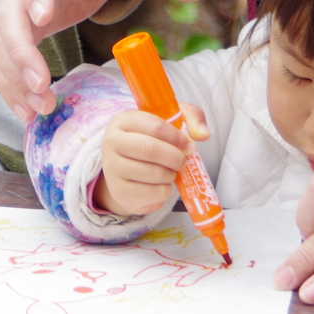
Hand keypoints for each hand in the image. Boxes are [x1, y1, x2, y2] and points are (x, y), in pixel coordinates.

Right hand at [0, 0, 206, 118]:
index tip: (44, 20)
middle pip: (10, 13)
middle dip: (21, 53)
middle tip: (40, 86)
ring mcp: (19, 1)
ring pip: (3, 41)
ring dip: (15, 77)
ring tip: (37, 109)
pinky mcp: (24, 26)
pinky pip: (8, 57)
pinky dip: (13, 84)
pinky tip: (27, 110)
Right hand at [94, 105, 210, 215]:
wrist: (128, 169)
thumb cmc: (152, 141)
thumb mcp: (171, 122)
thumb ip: (192, 119)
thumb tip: (203, 134)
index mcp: (123, 121)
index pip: (155, 126)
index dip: (177, 137)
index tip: (188, 145)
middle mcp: (111, 142)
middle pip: (151, 149)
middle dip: (175, 157)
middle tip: (182, 162)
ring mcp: (112, 168)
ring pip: (153, 173)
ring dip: (170, 175)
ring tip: (169, 172)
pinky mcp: (118, 191)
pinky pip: (152, 194)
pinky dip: (164, 191)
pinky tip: (161, 185)